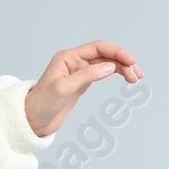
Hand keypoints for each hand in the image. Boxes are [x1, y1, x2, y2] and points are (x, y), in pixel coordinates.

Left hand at [24, 42, 140, 136]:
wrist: (32, 120)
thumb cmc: (42, 104)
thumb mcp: (63, 89)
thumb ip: (86, 76)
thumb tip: (110, 66)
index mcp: (67, 57)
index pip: (97, 48)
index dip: (116, 52)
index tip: (131, 61)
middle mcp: (74, 61)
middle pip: (105, 55)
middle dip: (123, 62)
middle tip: (136, 75)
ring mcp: (79, 71)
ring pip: (106, 64)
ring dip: (122, 68)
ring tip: (136, 77)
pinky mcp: (82, 83)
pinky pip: (103, 73)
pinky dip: (116, 74)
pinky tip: (126, 77)